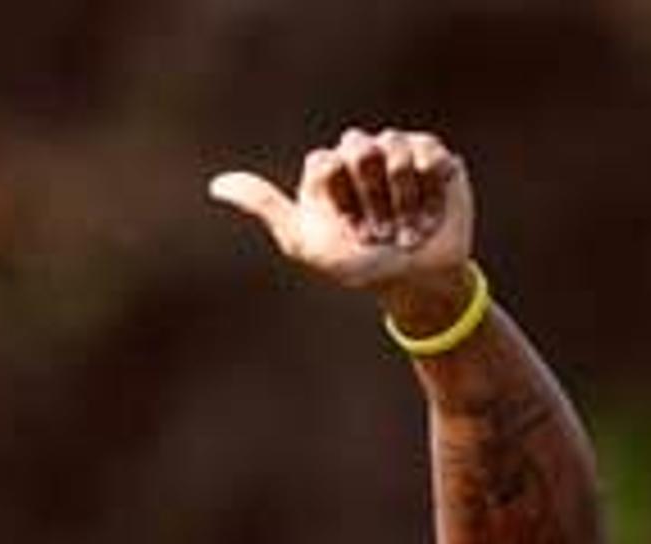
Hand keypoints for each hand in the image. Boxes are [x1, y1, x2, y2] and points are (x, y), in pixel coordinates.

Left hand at [210, 127, 478, 300]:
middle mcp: (362, 154)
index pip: (326, 162)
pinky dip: (429, 188)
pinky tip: (430, 212)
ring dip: (401, 200)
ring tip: (407, 227)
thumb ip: (265, 207)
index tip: (350, 231)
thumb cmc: (359, 267)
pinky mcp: (437, 160)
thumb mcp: (304, 242)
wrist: (414, 287)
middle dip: (370, 197)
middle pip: (358, 149)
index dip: (341, 200)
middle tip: (378, 231)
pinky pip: (428, 153)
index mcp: (329, 168)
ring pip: (393, 150)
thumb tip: (214, 186)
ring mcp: (400, 153)